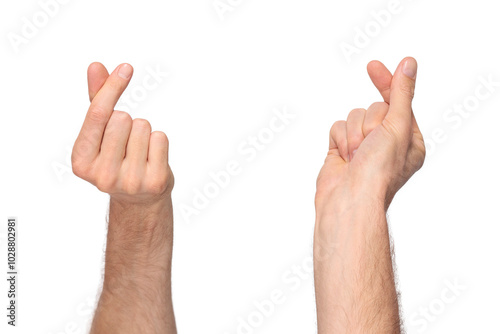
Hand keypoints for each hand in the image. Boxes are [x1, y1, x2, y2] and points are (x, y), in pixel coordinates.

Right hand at [72, 63, 172, 204]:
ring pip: (143, 126)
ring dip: (144, 132)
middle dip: (128, 121)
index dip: (112, 88)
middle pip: (122, 118)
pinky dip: (158, 141)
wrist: (139, 198)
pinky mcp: (154, 182)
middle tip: (126, 143)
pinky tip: (152, 158)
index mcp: (81, 161)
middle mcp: (102, 175)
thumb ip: (97, 100)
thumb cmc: (117, 158)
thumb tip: (96, 66)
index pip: (98, 114)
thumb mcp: (102, 133)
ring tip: (139, 152)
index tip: (126, 68)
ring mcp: (129, 181)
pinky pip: (160, 138)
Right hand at [316, 57, 424, 209]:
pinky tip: (344, 158)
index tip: (373, 66)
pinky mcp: (341, 150)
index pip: (398, 102)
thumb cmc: (379, 172)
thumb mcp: (397, 127)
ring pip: (353, 116)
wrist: (349, 199)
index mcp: (408, 140)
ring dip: (353, 135)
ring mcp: (363, 147)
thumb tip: (409, 64)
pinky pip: (336, 127)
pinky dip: (339, 140)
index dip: (387, 83)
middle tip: (371, 145)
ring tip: (356, 157)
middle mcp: (386, 143)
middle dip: (369, 125)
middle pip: (373, 108)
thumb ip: (402, 94)